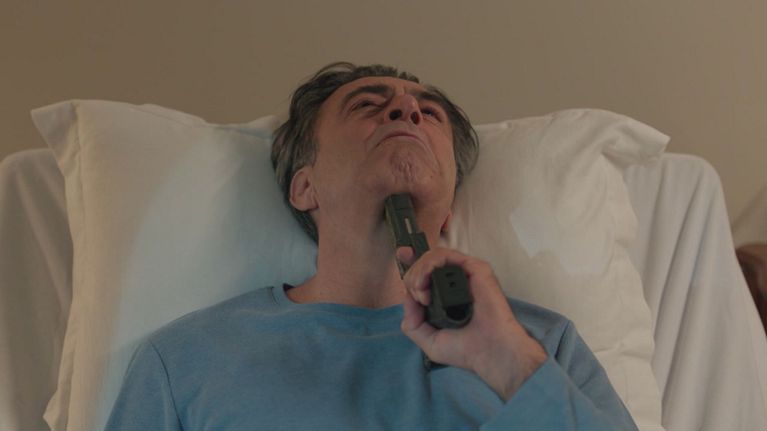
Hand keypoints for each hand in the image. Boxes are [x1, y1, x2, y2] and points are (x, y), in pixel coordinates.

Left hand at [398, 246, 547, 400]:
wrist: (489, 351)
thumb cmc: (466, 349)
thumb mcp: (429, 340)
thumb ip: (412, 323)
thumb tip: (407, 298)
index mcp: (447, 297)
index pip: (426, 272)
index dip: (412, 264)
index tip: (402, 259)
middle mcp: (456, 284)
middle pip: (425, 264)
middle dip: (412, 278)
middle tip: (419, 298)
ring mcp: (466, 275)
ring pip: (433, 256)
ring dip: (419, 271)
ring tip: (421, 292)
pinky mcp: (476, 268)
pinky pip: (445, 255)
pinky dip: (429, 265)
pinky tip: (426, 284)